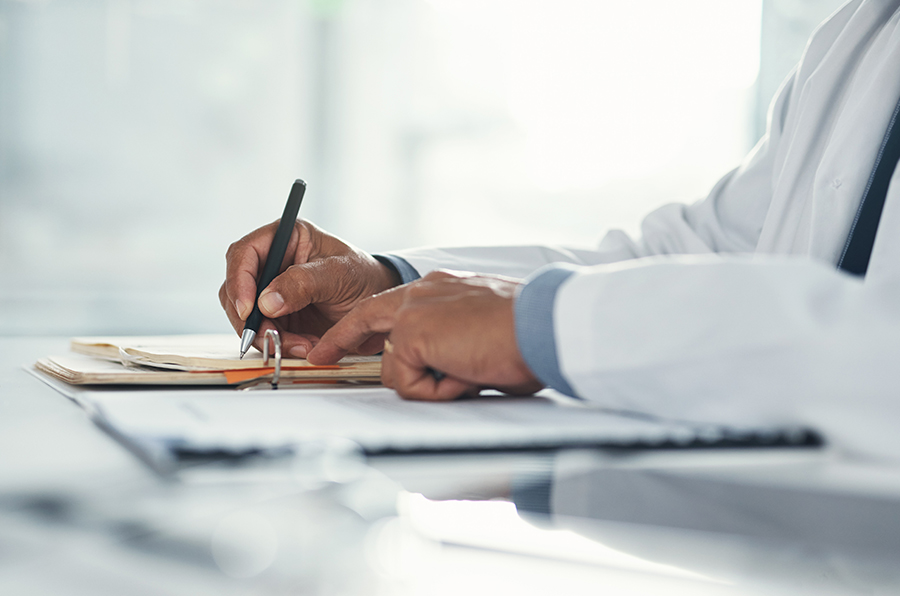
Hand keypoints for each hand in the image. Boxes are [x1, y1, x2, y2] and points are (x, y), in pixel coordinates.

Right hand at [219, 219, 399, 357]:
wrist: (376, 304)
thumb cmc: (362, 277)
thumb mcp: (339, 274)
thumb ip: (303, 283)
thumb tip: (266, 301)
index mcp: (285, 237)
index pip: (244, 253)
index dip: (239, 281)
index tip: (250, 309)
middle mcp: (272, 262)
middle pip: (236, 289)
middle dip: (251, 318)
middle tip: (272, 337)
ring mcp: (271, 291)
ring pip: (246, 316)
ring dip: (267, 336)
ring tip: (302, 345)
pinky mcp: (276, 316)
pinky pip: (263, 333)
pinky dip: (279, 345)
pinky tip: (304, 347)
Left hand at [306, 270, 543, 399]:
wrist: (542, 325)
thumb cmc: (529, 333)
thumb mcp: (483, 333)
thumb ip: (454, 343)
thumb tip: (449, 370)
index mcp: (443, 288)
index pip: (393, 305)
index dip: (366, 324)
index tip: (344, 338)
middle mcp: (424, 291)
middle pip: (367, 318)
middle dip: (340, 339)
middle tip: (321, 355)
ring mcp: (414, 310)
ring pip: (393, 366)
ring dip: (428, 383)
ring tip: (469, 373)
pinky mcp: (411, 333)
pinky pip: (407, 383)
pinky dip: (436, 391)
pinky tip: (465, 375)